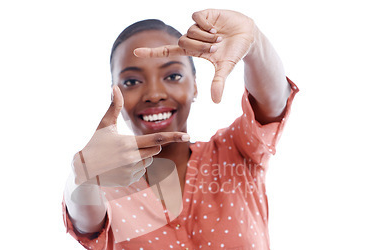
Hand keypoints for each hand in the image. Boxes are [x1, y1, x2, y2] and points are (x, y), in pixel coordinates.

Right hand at [73, 85, 189, 186]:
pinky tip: (119, 167)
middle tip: (131, 145)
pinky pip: (141, 172)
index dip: (174, 136)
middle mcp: (132, 159)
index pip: (157, 139)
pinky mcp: (129, 181)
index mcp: (129, 143)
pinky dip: (134, 168)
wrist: (84, 169)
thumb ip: (114, 106)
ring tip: (121, 157)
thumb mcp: (105, 125)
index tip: (188, 135)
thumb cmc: (95, 143)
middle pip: (155, 149)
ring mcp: (131, 172)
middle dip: (149, 145)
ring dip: (141, 157)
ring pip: (148, 161)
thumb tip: (115, 86)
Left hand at [134, 9, 255, 102]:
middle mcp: (192, 37)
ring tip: (219, 39)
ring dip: (206, 38)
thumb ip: (218, 83)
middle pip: (183, 42)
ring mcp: (198, 25)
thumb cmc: (234, 52)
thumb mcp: (225, 68)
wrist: (248, 36)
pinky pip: (196, 18)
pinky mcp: (204, 14)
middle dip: (200, 47)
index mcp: (193, 50)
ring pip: (190, 31)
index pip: (168, 51)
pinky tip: (216, 27)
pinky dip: (207, 25)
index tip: (136, 52)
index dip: (152, 52)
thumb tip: (216, 102)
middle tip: (216, 49)